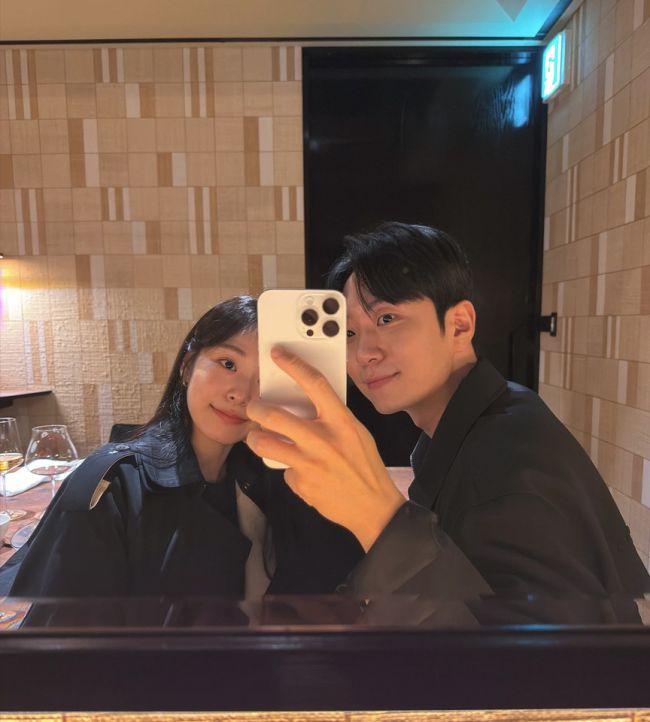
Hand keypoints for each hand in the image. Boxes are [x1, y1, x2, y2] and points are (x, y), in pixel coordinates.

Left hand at [246, 346, 404, 550]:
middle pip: (274, 416)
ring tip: (257, 437)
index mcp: (342, 422)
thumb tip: (305, 403)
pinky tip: (300, 472)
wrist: (373, 507)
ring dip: (255, 438)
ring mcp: (310, 463)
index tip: (278, 354)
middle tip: (253, 407)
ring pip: (264, 443)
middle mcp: (324, 440)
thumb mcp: (356, 433)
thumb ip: (332, 417)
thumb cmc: (365, 466)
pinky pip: (282, 469)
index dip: (294, 365)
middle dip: (256, 408)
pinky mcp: (300, 483)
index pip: (315, 384)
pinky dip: (287, 468)